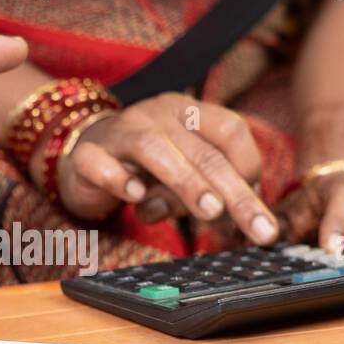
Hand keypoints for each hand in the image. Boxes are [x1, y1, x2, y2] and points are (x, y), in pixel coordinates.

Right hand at [55, 93, 278, 243]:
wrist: (83, 158)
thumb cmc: (145, 169)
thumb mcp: (185, 178)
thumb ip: (211, 192)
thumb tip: (246, 223)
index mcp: (188, 114)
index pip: (231, 130)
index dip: (249, 167)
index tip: (257, 209)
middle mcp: (157, 115)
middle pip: (203, 151)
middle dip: (236, 192)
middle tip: (259, 229)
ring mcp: (120, 132)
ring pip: (156, 149)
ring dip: (186, 181)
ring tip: (211, 210)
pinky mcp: (87, 155)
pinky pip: (100, 163)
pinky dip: (118, 179)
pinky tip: (136, 197)